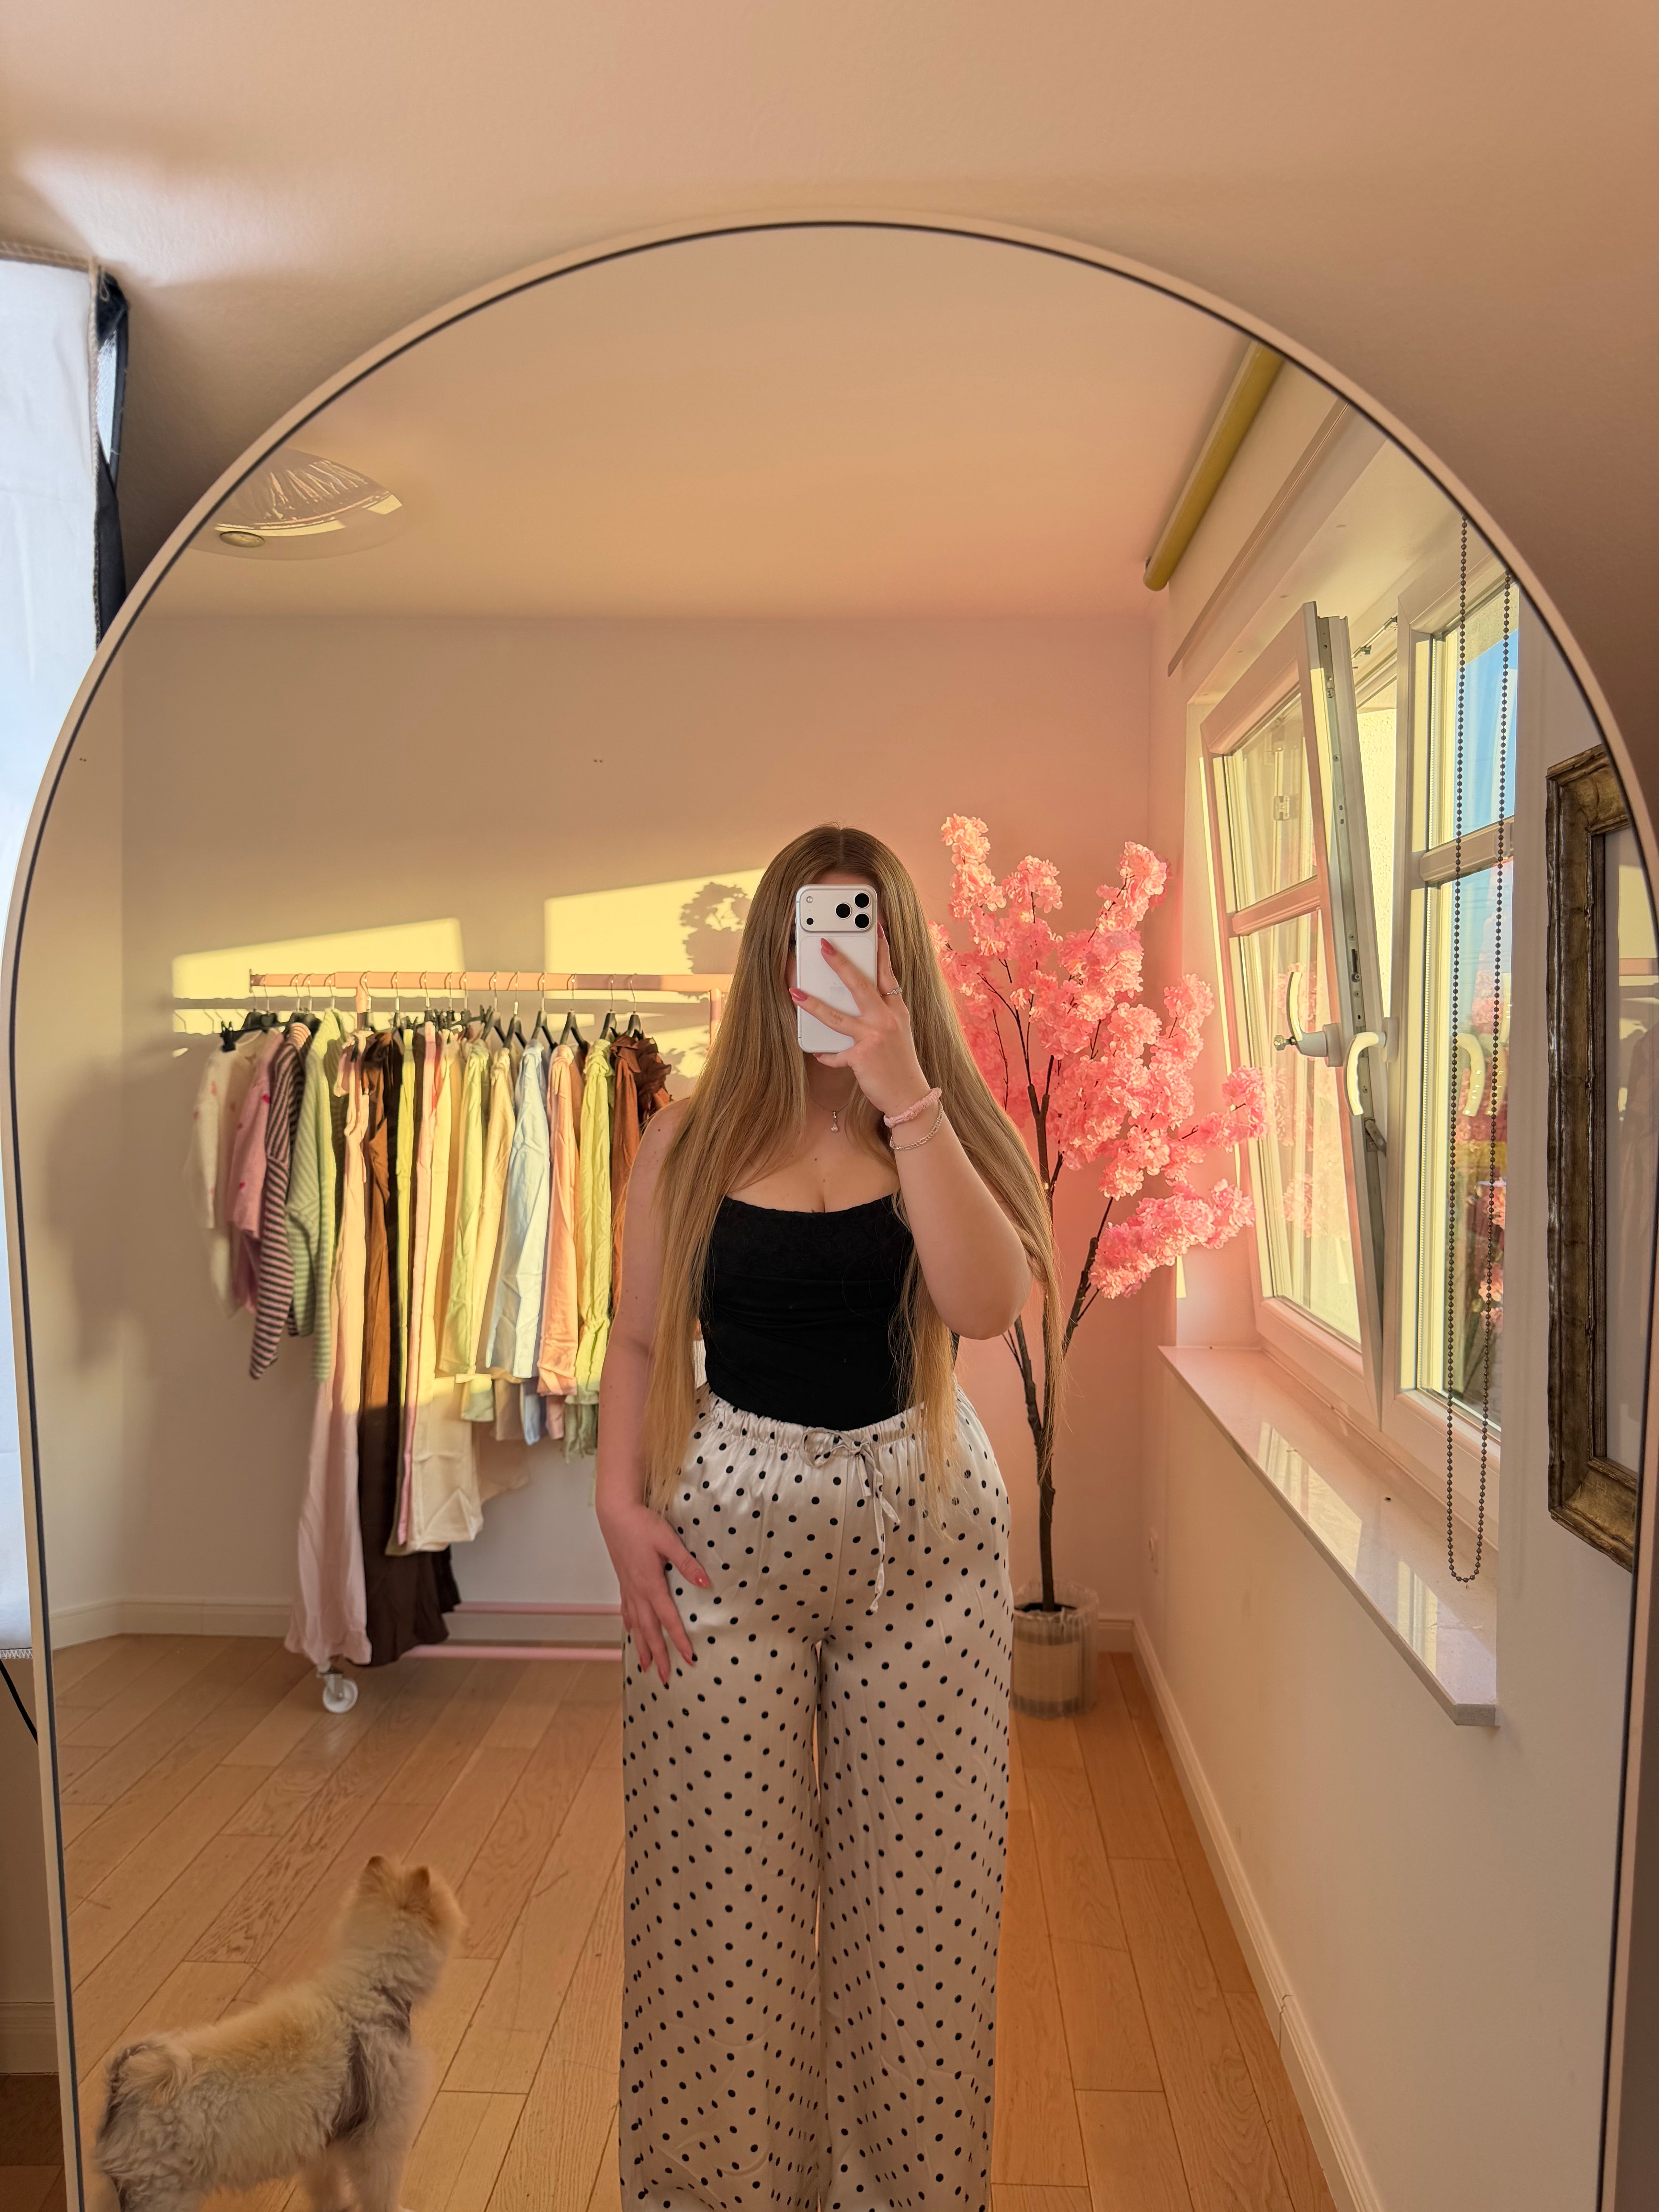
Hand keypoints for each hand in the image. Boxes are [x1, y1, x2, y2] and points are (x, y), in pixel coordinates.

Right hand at [598, 1499, 708, 1682]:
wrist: (616, 1514)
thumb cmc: (642, 1524)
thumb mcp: (668, 1541)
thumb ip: (687, 1563)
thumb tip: (704, 1584)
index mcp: (651, 1584)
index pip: (668, 1619)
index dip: (679, 1640)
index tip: (688, 1659)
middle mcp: (638, 1591)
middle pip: (649, 1630)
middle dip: (658, 1655)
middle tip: (665, 1677)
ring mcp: (628, 1588)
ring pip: (636, 1625)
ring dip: (642, 1646)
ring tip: (646, 1666)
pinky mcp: (623, 1582)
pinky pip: (626, 1611)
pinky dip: (630, 1626)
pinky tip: (631, 1631)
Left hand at [790, 924, 930, 1118]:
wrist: (910, 1096)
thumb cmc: (900, 1064)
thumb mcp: (898, 1032)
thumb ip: (881, 1014)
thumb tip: (859, 1001)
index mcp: (896, 1010)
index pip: (887, 973)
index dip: (881, 949)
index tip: (874, 927)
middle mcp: (887, 1019)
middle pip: (861, 985)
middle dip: (841, 964)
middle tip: (824, 946)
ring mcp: (874, 1037)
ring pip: (838, 1016)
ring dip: (814, 1004)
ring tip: (795, 993)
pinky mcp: (862, 1057)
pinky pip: (836, 1053)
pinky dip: (825, 1054)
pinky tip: (817, 1052)